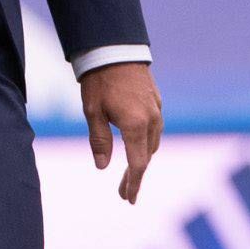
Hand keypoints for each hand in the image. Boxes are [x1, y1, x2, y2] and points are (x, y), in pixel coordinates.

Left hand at [82, 62, 163, 204]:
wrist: (114, 49)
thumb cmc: (100, 80)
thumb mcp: (93, 112)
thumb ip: (99, 141)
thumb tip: (102, 166)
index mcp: (135, 125)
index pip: (137, 163)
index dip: (132, 183)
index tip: (128, 199)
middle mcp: (151, 120)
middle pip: (147, 156)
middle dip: (136, 176)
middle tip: (124, 193)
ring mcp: (156, 110)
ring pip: (153, 143)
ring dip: (143, 160)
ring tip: (130, 174)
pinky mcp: (156, 101)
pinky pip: (155, 129)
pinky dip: (147, 143)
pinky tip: (139, 146)